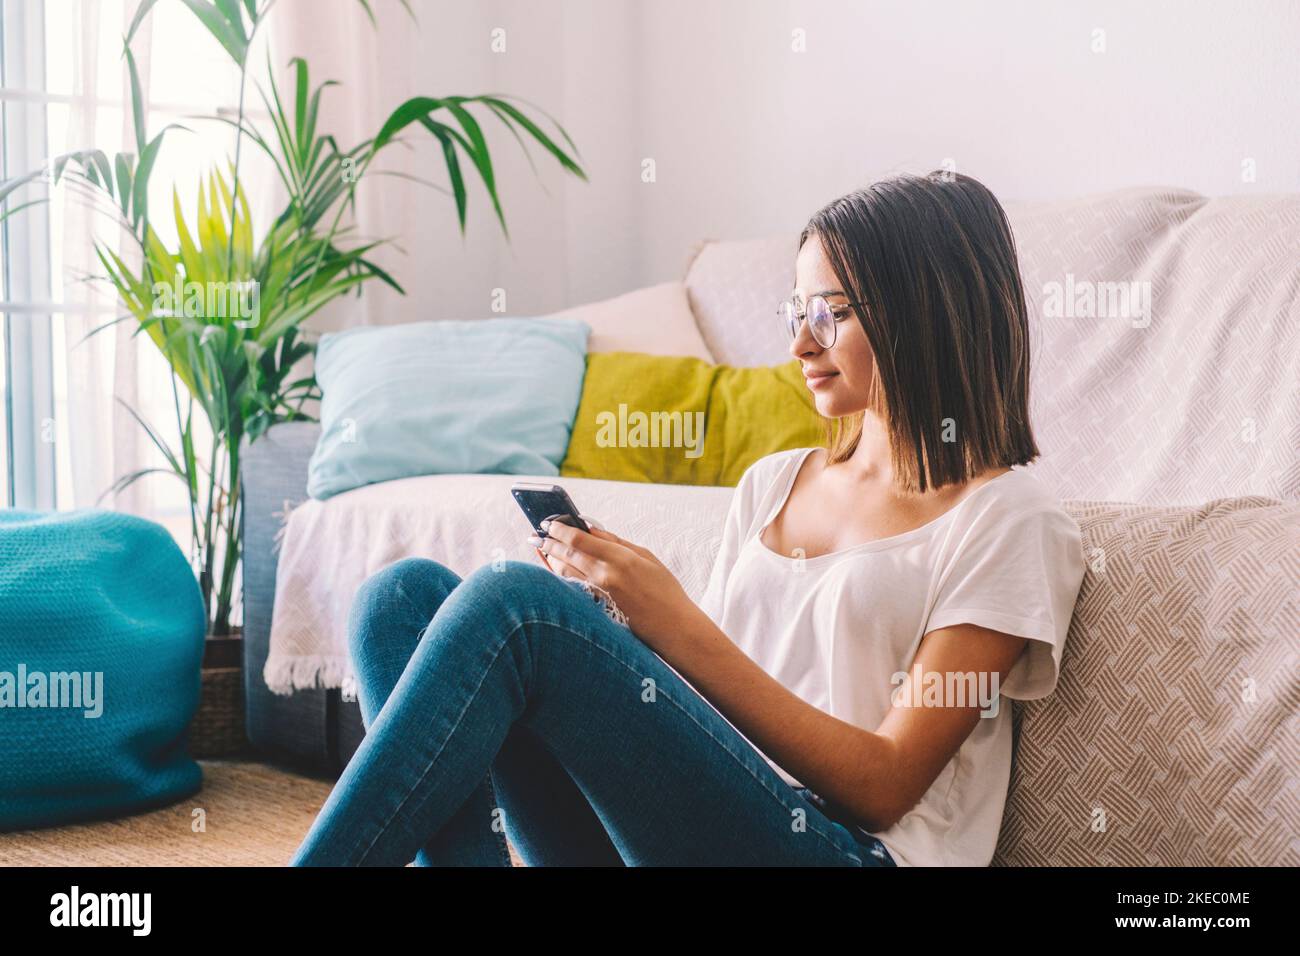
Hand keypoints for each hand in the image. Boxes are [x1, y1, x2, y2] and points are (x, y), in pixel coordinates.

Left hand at [528, 518, 702, 651]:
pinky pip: (570, 590)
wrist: (674, 628)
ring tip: (541, 552)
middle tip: (535, 537)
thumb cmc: (664, 590)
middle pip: (565, 555)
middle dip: (548, 544)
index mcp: (620, 558)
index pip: (578, 539)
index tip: (548, 524)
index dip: (559, 529)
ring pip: (563, 574)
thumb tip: (590, 528)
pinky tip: (553, 572)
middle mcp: (605, 576)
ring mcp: (598, 595)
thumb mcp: (646, 557)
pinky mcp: (596, 610)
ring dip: (549, 561)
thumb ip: (616, 541)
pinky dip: (559, 578)